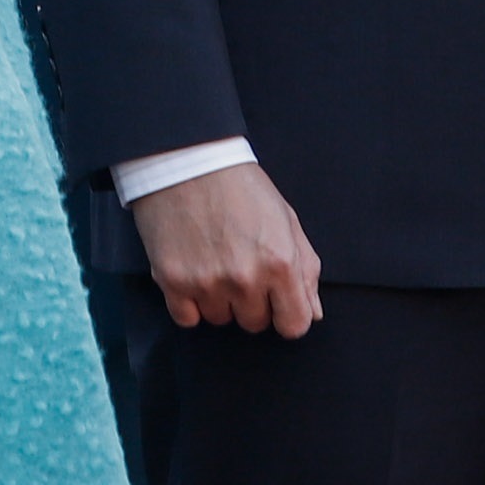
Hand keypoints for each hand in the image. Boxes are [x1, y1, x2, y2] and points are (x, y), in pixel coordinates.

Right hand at [128, 161, 323, 337]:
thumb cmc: (239, 185)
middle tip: (239, 265)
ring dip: (219, 299)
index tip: (277, 301)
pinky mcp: (172, 281)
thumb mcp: (286, 219)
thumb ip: (305, 269)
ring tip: (213, 261)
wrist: (186, 159)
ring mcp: (207, 282)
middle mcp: (245, 278)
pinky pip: (187, 318)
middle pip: (254, 324)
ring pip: (220, 319)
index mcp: (280, 262)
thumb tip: (313, 311)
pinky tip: (192, 272)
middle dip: (251, 302)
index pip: (294, 325)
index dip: (287, 314)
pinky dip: (189, 303)